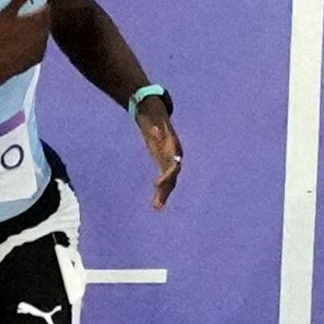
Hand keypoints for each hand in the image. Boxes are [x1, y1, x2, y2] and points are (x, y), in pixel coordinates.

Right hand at [0, 0, 51, 84]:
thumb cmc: (0, 37)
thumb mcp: (6, 15)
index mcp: (39, 22)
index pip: (47, 9)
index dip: (41, 5)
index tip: (35, 3)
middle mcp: (44, 36)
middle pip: (45, 23)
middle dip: (39, 18)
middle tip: (28, 15)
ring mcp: (41, 49)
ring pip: (42, 36)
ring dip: (36, 32)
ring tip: (24, 29)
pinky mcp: (36, 60)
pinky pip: (38, 48)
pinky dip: (33, 44)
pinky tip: (24, 43)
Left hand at [136, 95, 181, 210]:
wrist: (153, 115)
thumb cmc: (152, 117)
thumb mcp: (152, 118)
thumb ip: (153, 120)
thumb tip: (149, 116)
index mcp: (173, 148)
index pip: (174, 165)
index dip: (169, 175)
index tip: (159, 184)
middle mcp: (175, 157)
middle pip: (172, 177)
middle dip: (167, 190)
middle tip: (158, 205)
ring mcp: (170, 161)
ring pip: (169, 182)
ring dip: (164, 195)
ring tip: (157, 208)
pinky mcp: (164, 165)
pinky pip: (164, 181)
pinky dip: (161, 192)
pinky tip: (156, 204)